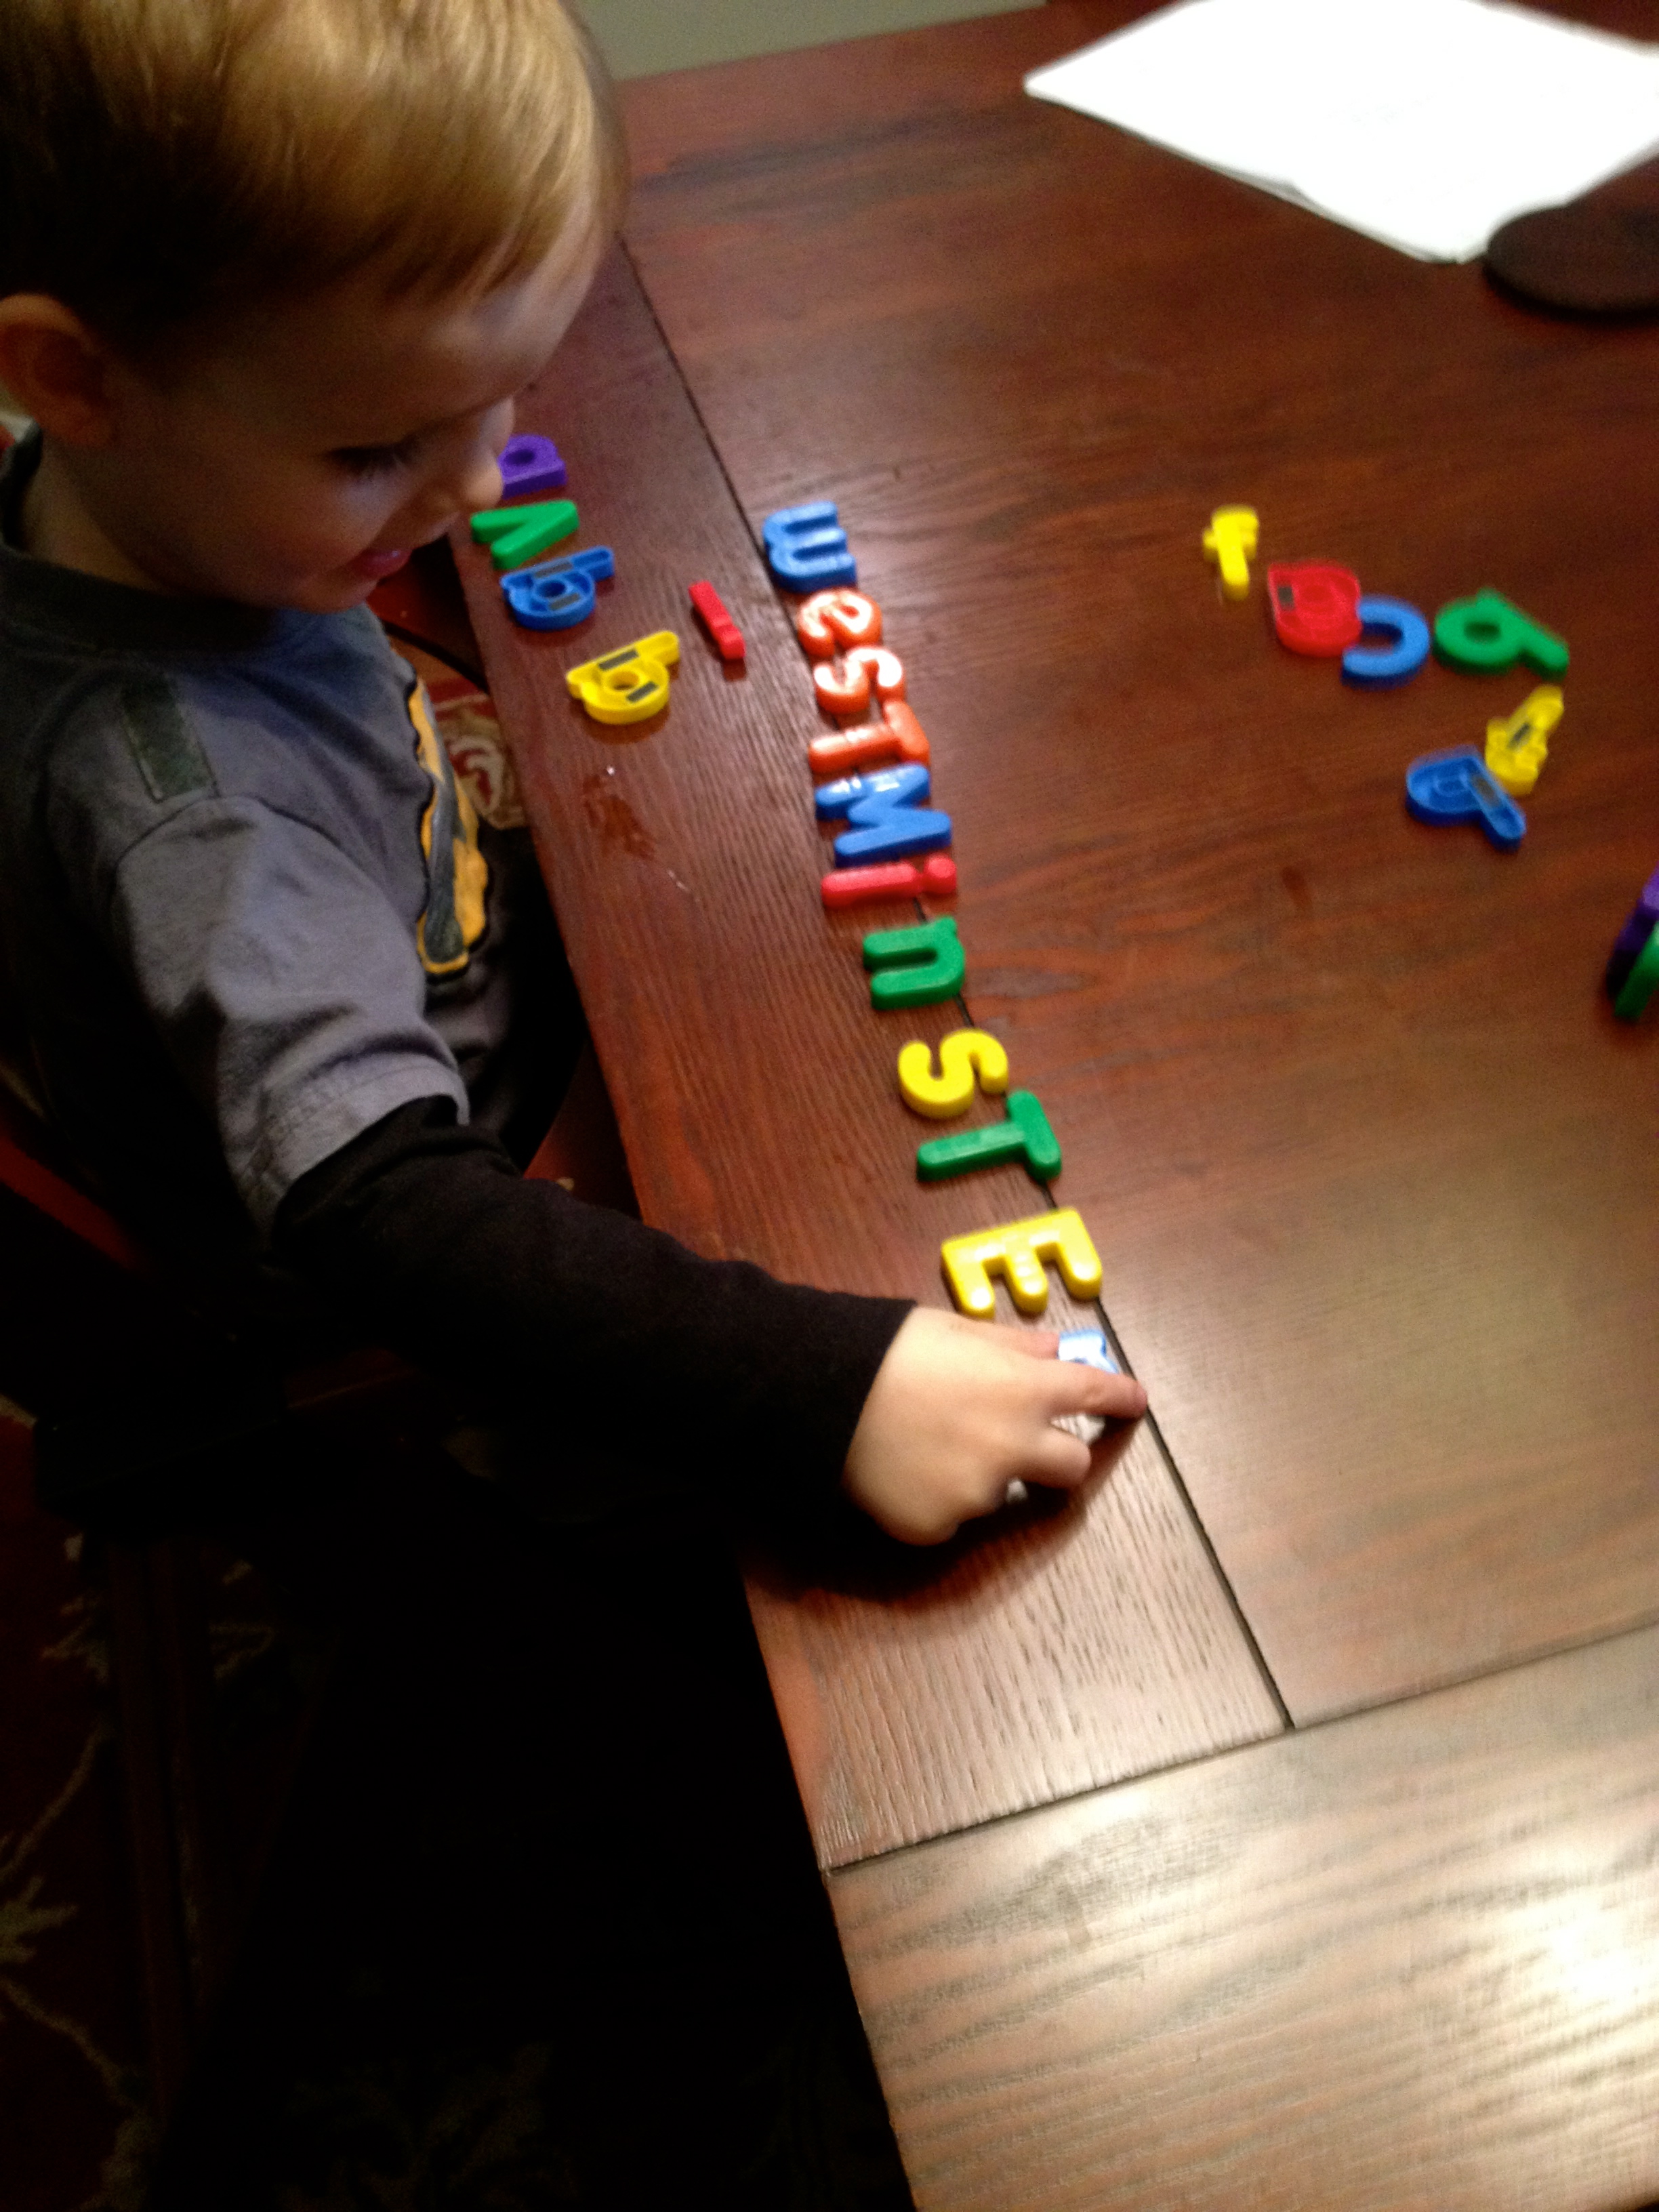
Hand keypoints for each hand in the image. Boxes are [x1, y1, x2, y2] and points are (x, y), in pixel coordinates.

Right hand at [843, 1307, 1148, 1545]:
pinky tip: (905, 1469)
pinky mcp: (938, 1527)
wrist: (817, 1395)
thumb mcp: (954, 1327)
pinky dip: (940, 1497)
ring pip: (1004, 1491)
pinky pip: (954, 1517)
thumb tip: (1053, 1352)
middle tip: (1027, 1438)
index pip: (1095, 1392)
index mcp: (1024, 1388)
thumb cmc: (886, 1348)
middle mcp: (1014, 1446)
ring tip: (929, 1442)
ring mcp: (978, 1493)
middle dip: (1061, 1452)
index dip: (1120, 1397)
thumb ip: (1011, 1345)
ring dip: (986, 1471)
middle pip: (1073, 1466)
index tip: (1134, 1402)